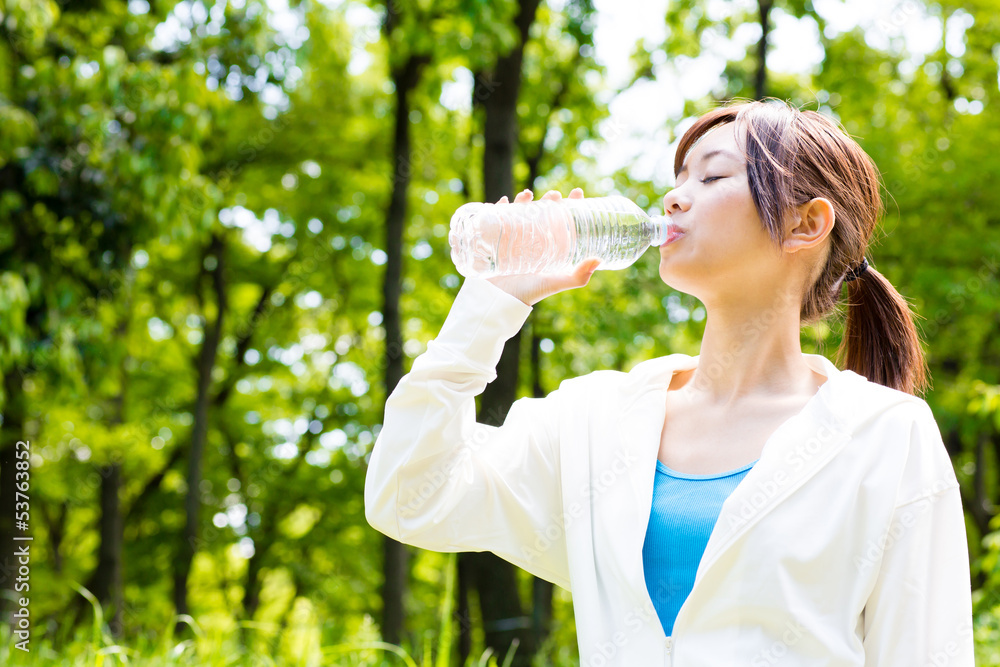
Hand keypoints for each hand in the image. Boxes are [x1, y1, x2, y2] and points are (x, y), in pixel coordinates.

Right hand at [485, 188, 600, 305]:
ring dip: (524, 199)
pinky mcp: (497, 239)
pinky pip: (496, 218)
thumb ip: (577, 276)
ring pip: (521, 211)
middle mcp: (535, 239)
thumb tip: (598, 259)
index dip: (571, 204)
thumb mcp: (555, 282)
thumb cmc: (531, 292)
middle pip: (544, 211)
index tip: (577, 192)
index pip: (563, 219)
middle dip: (549, 199)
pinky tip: (501, 202)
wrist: (501, 301)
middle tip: (554, 195)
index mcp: (551, 245)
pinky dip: (498, 208)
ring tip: (526, 195)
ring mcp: (515, 237)